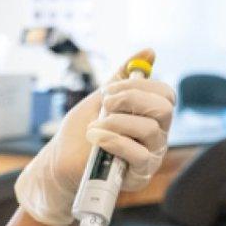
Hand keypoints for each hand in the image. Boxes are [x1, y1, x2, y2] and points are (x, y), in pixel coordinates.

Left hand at [13, 48, 176, 225]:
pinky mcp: (140, 175)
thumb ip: (123, 77)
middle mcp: (156, 134)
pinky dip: (113, 141)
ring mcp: (151, 156)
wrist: (60, 160)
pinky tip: (95, 139)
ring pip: (149, 129)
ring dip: (114, 122)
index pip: (165, 93)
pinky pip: (139, 154)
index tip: (109, 89)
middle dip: (131, 99)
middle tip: (105, 104)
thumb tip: (149, 51)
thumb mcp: (101, 98)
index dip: (138, 86)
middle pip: (164, 108)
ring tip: (93, 127)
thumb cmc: (81, 129)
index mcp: (150, 115)